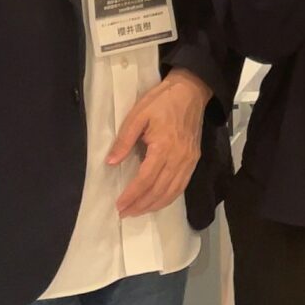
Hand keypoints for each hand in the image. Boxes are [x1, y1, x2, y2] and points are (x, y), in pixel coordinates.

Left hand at [108, 70, 212, 215]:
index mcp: (164, 147)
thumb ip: (124, 140)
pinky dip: (169, 198)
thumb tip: (110, 162)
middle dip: (140, 205)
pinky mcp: (194, 160)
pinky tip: (157, 202)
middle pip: (159, 190)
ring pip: (172, 192)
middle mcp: (179, 158)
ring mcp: (189, 161)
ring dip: (154, 205)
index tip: (119, 205)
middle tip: (125, 213)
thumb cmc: (162, 100)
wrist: (191, 90)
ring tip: (138, 212)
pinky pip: (182, 186)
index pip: (145, 179)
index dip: (132, 195)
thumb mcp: (137, 115)